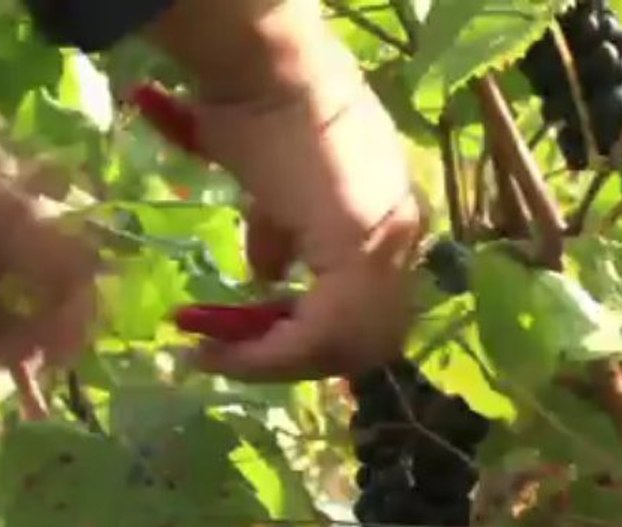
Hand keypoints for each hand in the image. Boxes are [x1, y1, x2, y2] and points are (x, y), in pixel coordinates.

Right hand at [132, 35, 423, 381]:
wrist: (271, 72)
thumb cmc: (267, 114)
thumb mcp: (277, 193)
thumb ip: (280, 239)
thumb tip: (267, 277)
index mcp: (392, 222)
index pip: (367, 312)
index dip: (308, 337)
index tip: (245, 345)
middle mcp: (402, 240)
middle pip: (363, 340)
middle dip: (292, 356)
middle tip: (232, 355)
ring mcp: (389, 248)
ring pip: (344, 347)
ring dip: (276, 359)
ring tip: (219, 354)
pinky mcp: (364, 257)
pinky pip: (320, 336)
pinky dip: (268, 356)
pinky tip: (221, 353)